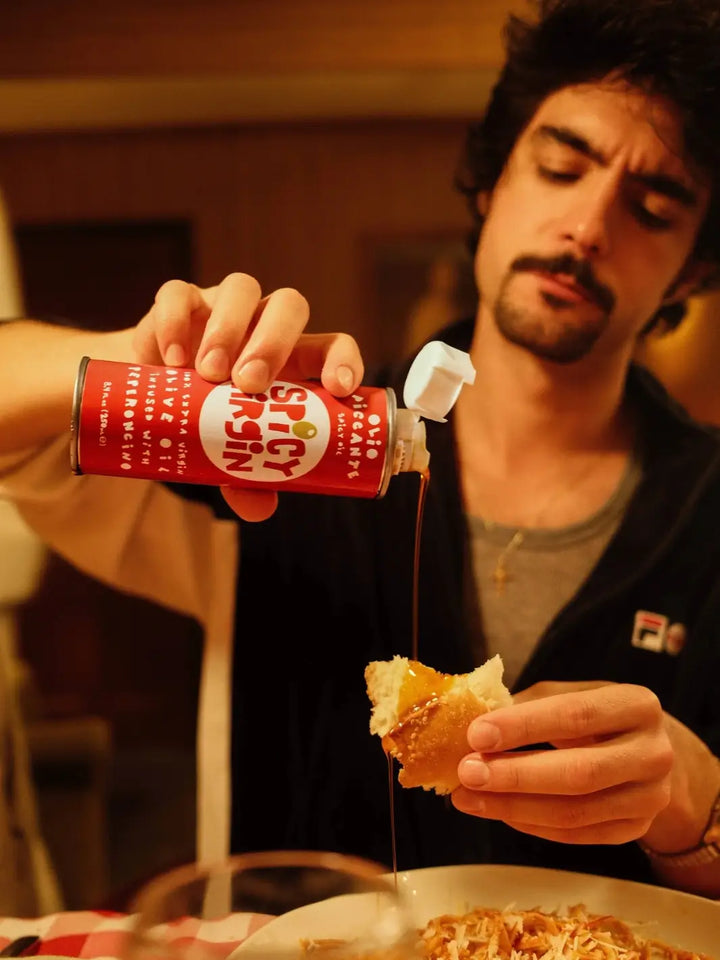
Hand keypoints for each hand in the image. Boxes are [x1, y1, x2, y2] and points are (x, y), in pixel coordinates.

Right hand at [131, 273, 363, 520]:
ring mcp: (221, 308)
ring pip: (242, 289)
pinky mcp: (178, 303)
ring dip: (229, 328)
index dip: (344, 360)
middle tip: (249, 385)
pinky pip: (179, 294)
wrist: (142, 397)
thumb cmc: (203, 422)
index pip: (333, 346)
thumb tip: (261, 509)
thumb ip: (245, 477)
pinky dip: (175, 322)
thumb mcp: (225, 452)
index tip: (339, 388)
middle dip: (274, 342)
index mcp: (291, 361)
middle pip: (289, 307)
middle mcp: (262, 327)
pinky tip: (171, 361)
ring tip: (208, 373)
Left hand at [453, 681, 673, 844]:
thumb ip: (530, 704)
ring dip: (514, 806)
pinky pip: (577, 834)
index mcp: (636, 705)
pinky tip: (499, 811)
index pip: (575, 715)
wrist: (648, 752)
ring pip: (575, 811)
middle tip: (466, 772)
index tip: (476, 734)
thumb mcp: (574, 694)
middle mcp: (653, 753)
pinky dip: (532, 825)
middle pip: (578, 772)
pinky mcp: (636, 829)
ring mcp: (650, 797)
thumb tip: (472, 717)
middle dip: (514, 774)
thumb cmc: (600, 717)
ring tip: (469, 797)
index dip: (523, 726)